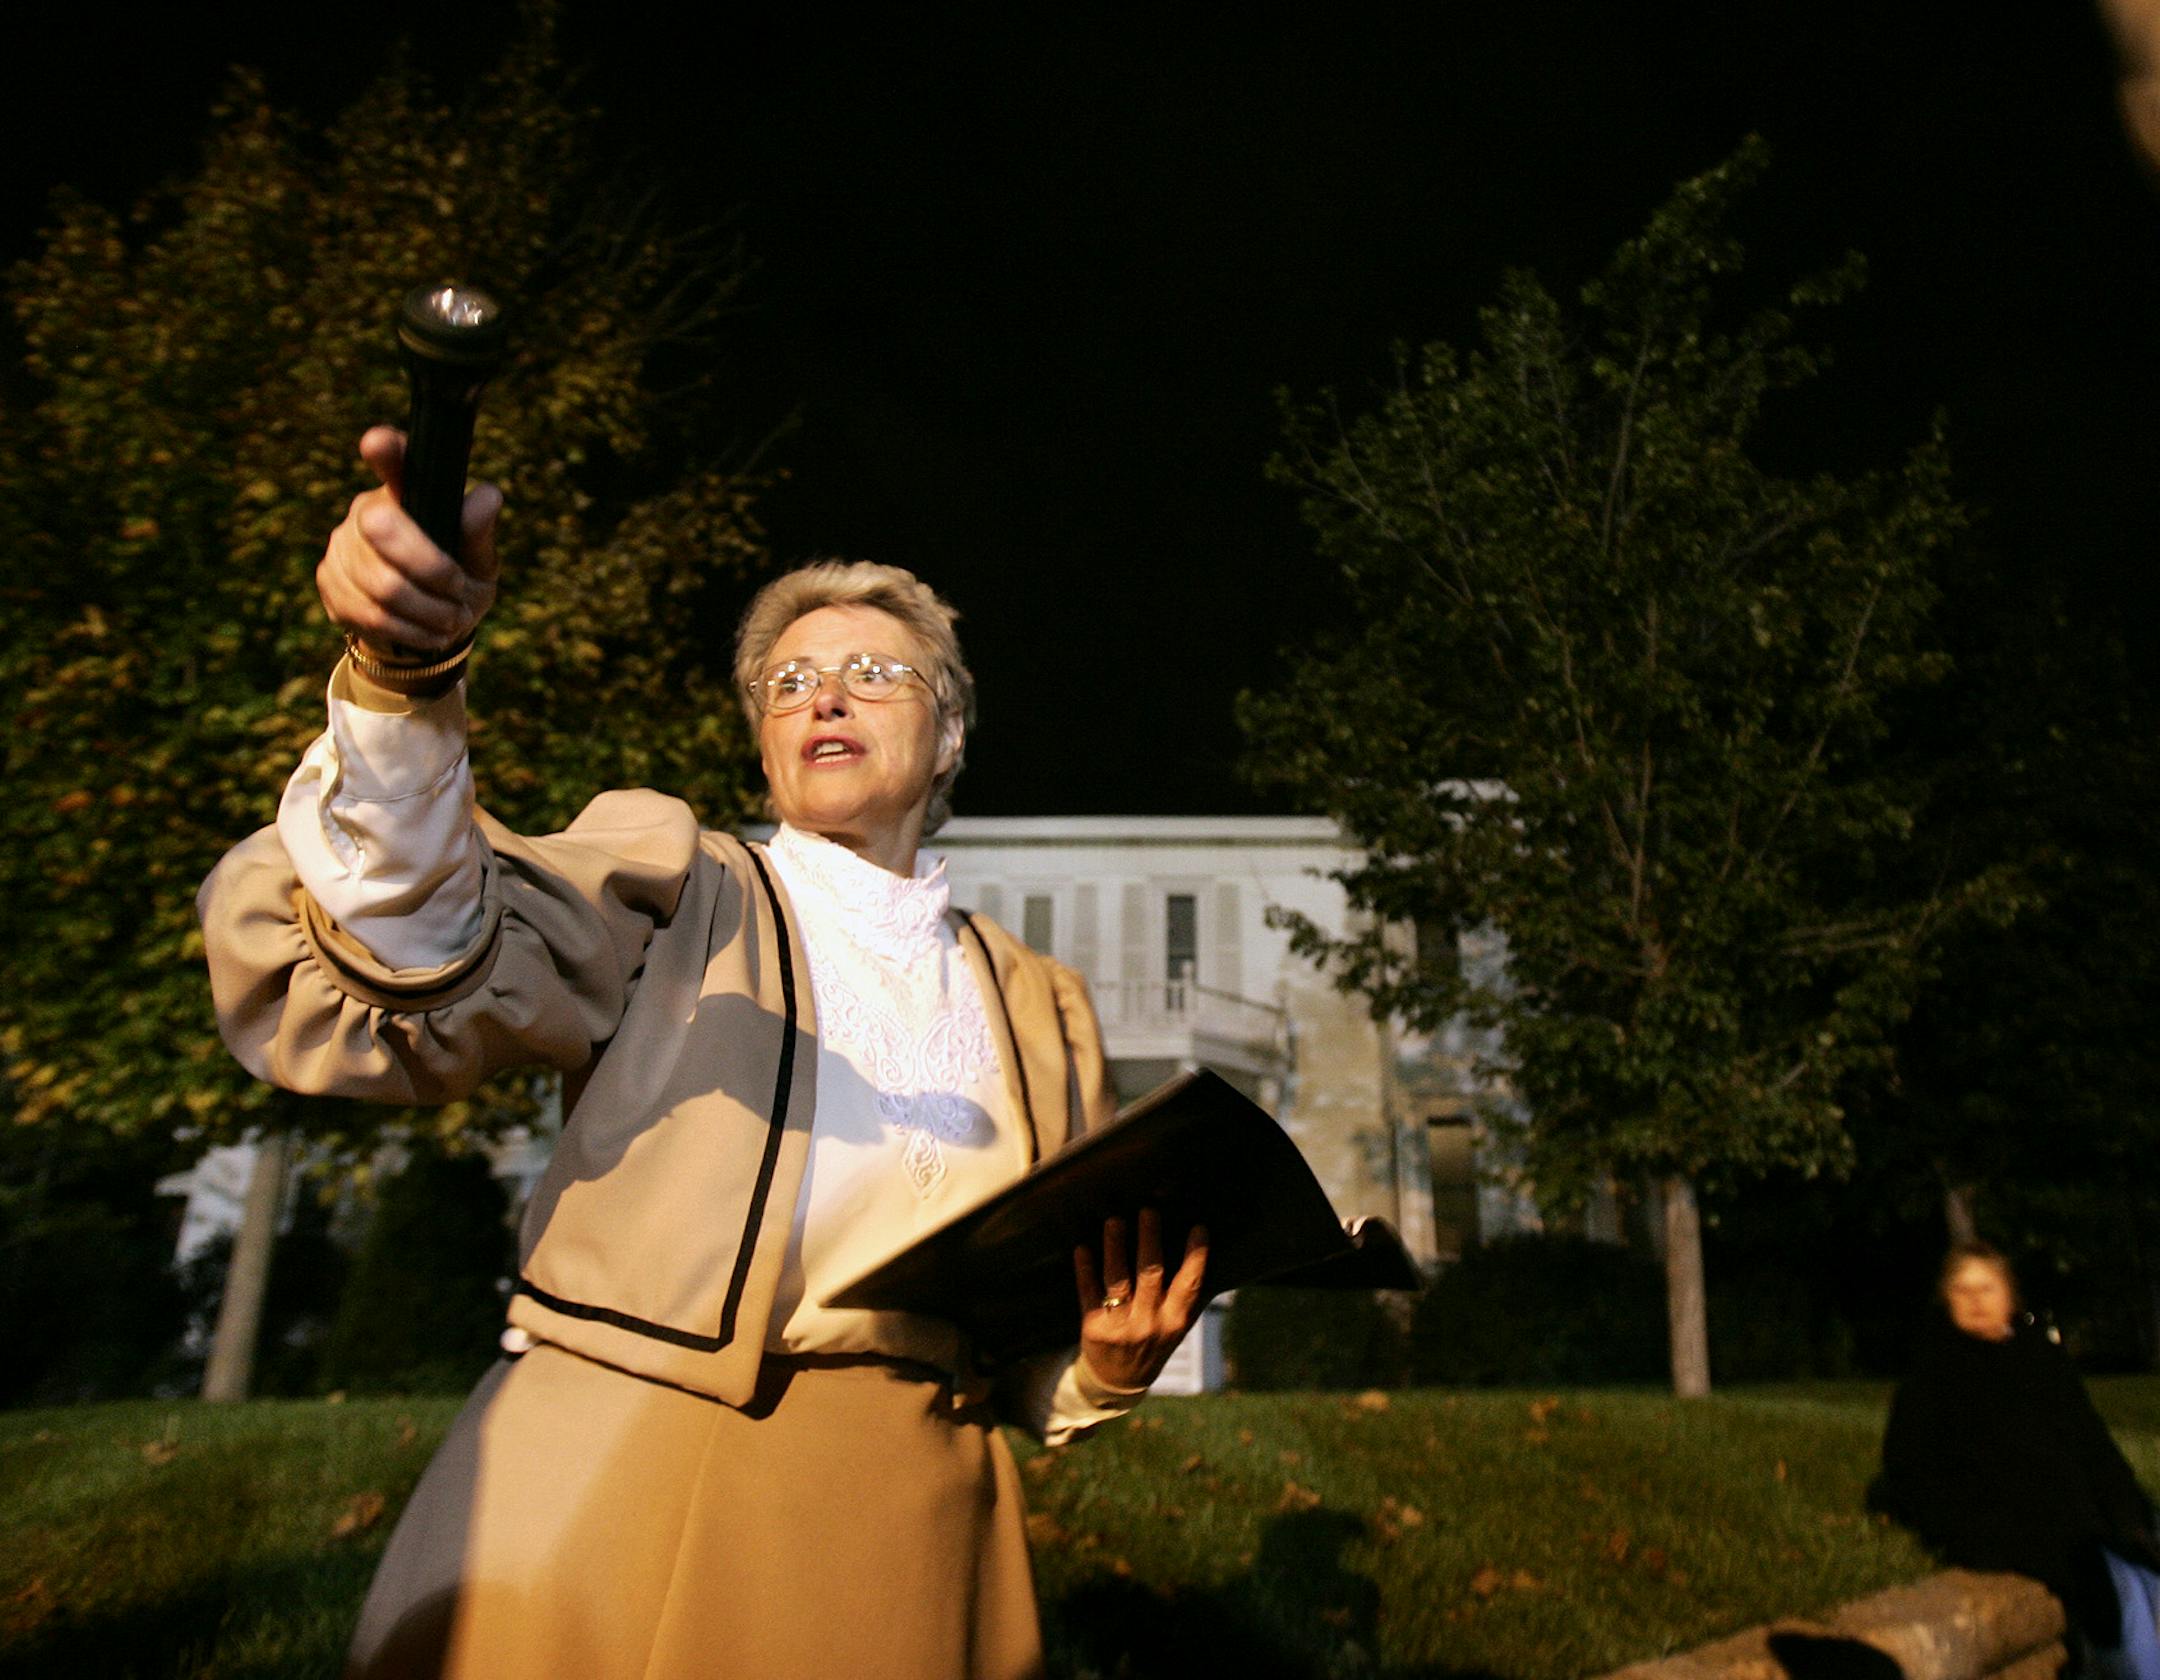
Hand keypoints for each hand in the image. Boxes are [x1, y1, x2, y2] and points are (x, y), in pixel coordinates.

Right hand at [317, 426, 501, 657]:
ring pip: (384, 584)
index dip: (385, 451)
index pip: (393, 462)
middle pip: (386, 529)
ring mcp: (341, 543)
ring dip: (429, 611)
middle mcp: (366, 509)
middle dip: (433, 571)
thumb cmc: (458, 583)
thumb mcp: (479, 562)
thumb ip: (479, 534)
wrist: (429, 630)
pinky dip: (410, 630)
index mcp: (406, 493)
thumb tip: (487, 496)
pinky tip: (428, 633)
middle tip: (460, 594)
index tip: (378, 442)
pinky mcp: (328, 578)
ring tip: (451, 620)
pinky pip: (370, 613)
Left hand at [1073, 1208, 1208, 1391]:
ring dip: (1115, 1247)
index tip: (1199, 1228)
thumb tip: (1199, 1250)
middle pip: (1150, 1274)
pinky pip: (1088, 1293)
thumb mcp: (1174, 1328)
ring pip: (1117, 1280)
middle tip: (1148, 1210)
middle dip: (1149, 1240)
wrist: (1118, 1382)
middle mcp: (1149, 1324)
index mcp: (1173, 1322)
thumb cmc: (1151, 1343)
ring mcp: (1120, 1326)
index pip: (1189, 1285)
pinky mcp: (1092, 1328)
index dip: (1195, 1257)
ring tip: (1114, 1220)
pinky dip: (1085, 1269)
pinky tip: (1082, 1248)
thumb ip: (1185, 1297)